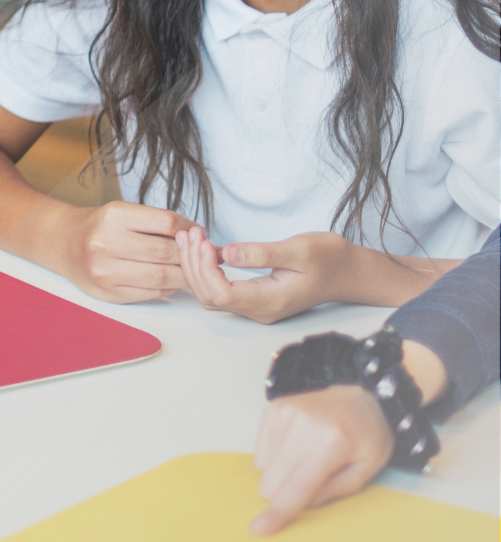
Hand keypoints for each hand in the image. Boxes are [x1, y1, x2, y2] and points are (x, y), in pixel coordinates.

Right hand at [61, 200, 195, 302]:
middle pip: (166, 252)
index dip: (190, 229)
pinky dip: (169, 287)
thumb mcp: (121, 212)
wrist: (62, 243)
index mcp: (113, 216)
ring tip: (192, 269)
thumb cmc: (98, 226)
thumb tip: (197, 236)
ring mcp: (105, 271)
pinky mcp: (108, 293)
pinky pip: (151, 292)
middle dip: (191, 255)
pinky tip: (173, 280)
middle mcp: (106, 243)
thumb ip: (155, 223)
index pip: (166, 222)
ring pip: (162, 277)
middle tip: (203, 254)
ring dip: (185, 274)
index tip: (199, 233)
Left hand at [177, 225, 350, 323]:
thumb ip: (261, 253)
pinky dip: (206, 269)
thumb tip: (226, 253)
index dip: (204, 269)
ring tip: (191, 236)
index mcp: (271, 300)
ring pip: (212, 294)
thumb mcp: (298, 249)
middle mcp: (260, 309)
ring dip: (196, 267)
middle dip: (194, 264)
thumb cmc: (329, 258)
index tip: (203, 241)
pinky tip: (203, 246)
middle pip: (211, 296)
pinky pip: (221, 288)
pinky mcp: (255, 296)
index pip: (222, 294)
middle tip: (191, 232)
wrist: (349, 271)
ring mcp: (257, 306)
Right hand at [250, 384, 391, 534]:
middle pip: (272, 481)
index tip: (257, 529)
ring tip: (307, 458)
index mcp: (330, 443)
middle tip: (311, 482)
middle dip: (284, 494)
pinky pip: (260, 451)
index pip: (297, 486)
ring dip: (282, 474)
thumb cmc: (367, 438)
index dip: (278, 512)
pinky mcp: (272, 409)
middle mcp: (301, 424)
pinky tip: (296, 446)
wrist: (360, 397)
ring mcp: (283, 413)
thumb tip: (299, 505)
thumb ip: (332, 492)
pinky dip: (276, 458)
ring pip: (264, 468)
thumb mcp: (364, 472)